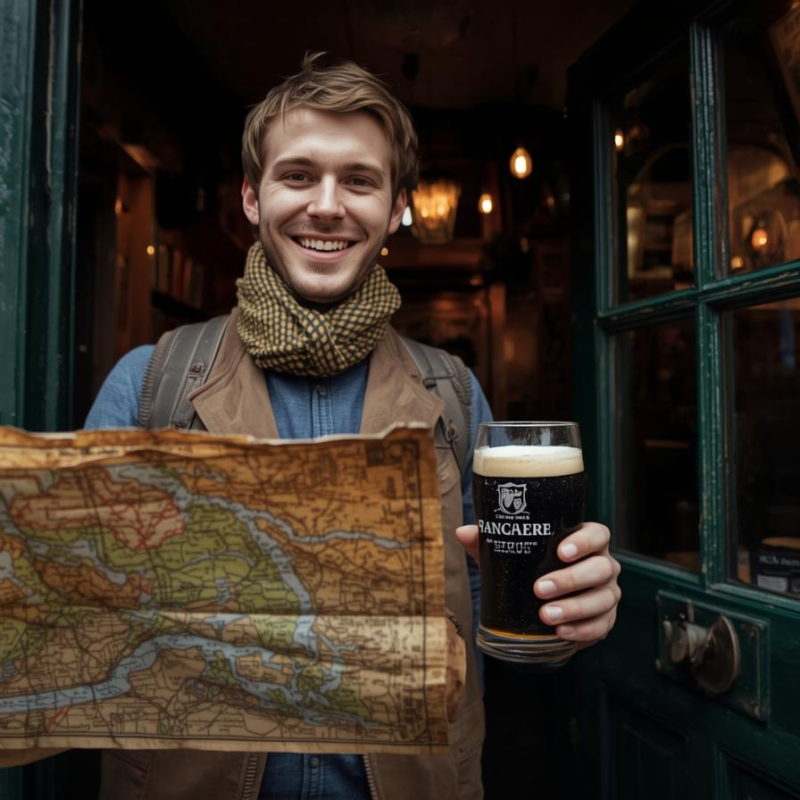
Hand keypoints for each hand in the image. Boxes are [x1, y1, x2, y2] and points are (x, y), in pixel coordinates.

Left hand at [455, 522, 620, 650]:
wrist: (541, 599)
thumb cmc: (529, 567)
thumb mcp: (511, 553)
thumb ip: (489, 541)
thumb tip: (463, 533)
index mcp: (587, 541)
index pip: (597, 534)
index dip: (584, 541)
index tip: (561, 551)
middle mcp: (603, 564)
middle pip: (600, 568)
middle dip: (571, 579)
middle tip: (540, 589)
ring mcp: (607, 592)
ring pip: (603, 599)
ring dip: (575, 608)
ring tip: (546, 616)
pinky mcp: (605, 619)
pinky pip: (602, 626)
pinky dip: (582, 630)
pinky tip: (562, 633)